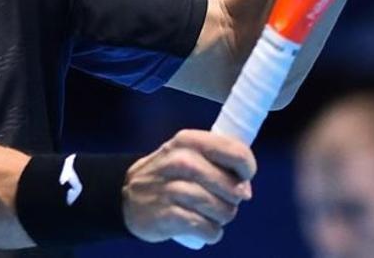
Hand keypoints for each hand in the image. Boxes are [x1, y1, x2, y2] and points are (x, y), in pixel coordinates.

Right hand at [122, 129, 255, 245]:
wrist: (126, 197)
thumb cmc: (168, 175)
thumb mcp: (188, 154)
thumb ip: (218, 162)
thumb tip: (245, 189)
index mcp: (189, 140)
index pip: (236, 151)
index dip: (247, 168)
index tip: (243, 178)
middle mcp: (180, 161)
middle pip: (231, 187)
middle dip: (234, 199)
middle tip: (221, 200)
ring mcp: (171, 189)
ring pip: (222, 210)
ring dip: (222, 217)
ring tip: (210, 214)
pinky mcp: (167, 215)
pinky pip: (206, 228)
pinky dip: (211, 232)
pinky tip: (204, 227)